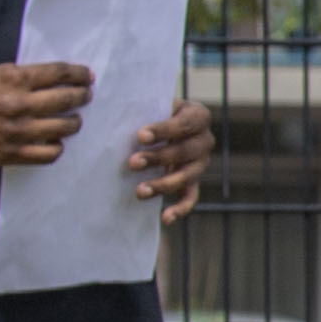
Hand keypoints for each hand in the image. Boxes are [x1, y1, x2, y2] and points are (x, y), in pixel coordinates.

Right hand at [0, 61, 91, 169]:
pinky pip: (49, 154)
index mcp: (14, 80)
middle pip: (67, 99)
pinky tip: (55, 141)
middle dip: (82, 95)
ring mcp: (18, 131)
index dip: (78, 74)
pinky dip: (57, 147)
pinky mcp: (13, 153)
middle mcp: (20, 104)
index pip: (58, 73)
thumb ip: (20, 75)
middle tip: (86, 95)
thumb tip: (52, 76)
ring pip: (64, 127)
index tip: (87, 76)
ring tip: (73, 119)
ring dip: (74, 122)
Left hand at [124, 97, 214, 220]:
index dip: (163, 131)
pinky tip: (165, 218)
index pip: (184, 124)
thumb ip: (143, 107)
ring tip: (139, 191)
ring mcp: (201, 163)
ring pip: (186, 176)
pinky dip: (180, 209)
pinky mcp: (193, 182)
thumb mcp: (152, 103)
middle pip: (185, 151)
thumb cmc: (152, 111)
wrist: (161, 125)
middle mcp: (205, 140)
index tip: (140, 136)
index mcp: (198, 116)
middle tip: (132, 162)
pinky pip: (191, 197)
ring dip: (163, 184)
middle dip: (158, 158)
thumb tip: (115, 114)